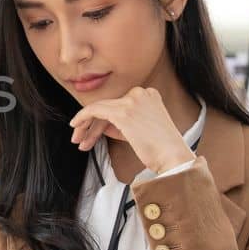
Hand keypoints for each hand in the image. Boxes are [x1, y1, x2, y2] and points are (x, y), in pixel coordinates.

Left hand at [68, 87, 194, 173]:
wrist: (172, 157)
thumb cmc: (159, 149)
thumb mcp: (139, 130)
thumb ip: (121, 123)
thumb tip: (100, 125)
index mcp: (149, 94)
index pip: (118, 105)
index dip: (101, 121)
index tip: (92, 134)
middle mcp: (141, 92)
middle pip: (108, 107)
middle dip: (91, 124)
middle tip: (80, 138)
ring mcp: (132, 100)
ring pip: (99, 109)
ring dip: (86, 126)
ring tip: (78, 141)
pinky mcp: (123, 111)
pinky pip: (95, 110)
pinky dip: (82, 117)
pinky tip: (76, 127)